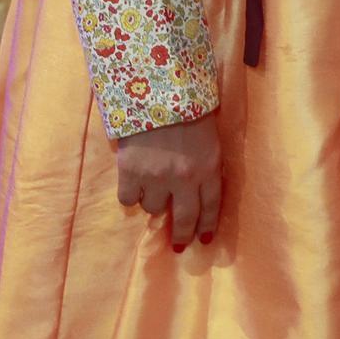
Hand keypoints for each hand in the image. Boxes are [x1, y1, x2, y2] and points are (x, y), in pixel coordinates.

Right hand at [115, 114, 222, 250]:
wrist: (158, 94)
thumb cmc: (190, 111)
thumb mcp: (210, 139)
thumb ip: (206, 165)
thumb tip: (200, 191)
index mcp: (209, 167)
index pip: (211, 206)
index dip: (207, 225)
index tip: (203, 240)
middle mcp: (184, 179)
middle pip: (184, 217)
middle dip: (181, 234)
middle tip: (178, 244)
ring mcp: (156, 178)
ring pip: (152, 209)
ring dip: (154, 202)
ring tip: (154, 189)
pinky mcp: (130, 173)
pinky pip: (128, 199)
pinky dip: (131, 195)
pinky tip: (134, 185)